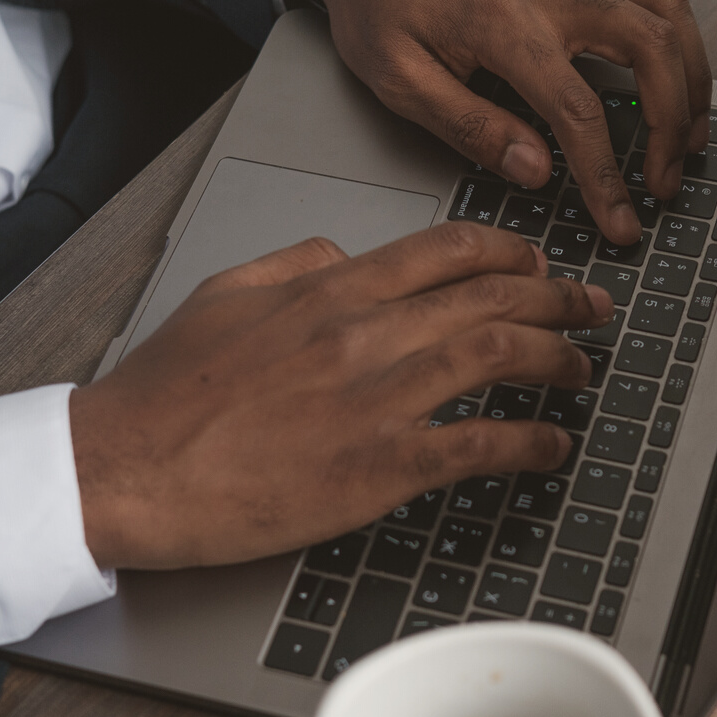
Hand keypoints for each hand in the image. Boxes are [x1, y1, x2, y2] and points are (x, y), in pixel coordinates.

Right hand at [69, 224, 611, 569]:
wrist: (125, 466)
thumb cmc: (167, 392)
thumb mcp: (226, 294)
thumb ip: (295, 263)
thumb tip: (345, 254)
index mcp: (329, 288)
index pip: (447, 249)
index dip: (510, 250)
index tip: (537, 260)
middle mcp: (363, 332)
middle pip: (489, 294)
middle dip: (556, 295)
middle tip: (590, 307)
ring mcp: (375, 398)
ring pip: (496, 354)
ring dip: (555, 357)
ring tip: (583, 366)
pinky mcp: (377, 468)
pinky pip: (476, 445)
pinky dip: (528, 443)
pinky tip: (552, 446)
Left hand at [278, 0, 710, 244]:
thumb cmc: (377, 6)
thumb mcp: (398, 78)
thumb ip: (468, 125)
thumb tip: (535, 170)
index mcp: (504, 23)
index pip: (577, 110)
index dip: (605, 175)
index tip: (618, 223)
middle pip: (650, 47)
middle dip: (673, 122)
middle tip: (663, 184)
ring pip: (666, 15)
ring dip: (692, 79)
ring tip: (690, 140)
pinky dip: (678, 44)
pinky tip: (676, 85)